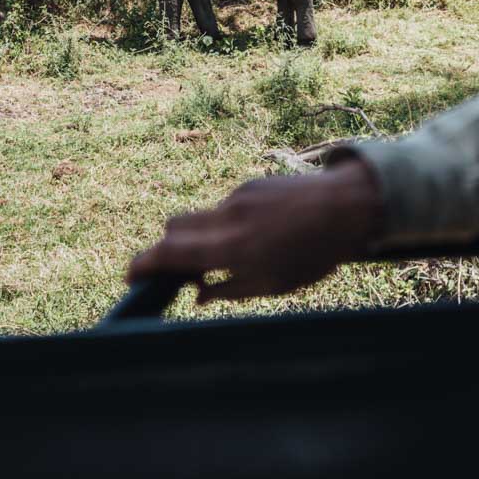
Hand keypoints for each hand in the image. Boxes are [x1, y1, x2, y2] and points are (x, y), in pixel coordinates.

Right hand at [127, 158, 382, 303]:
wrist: (347, 207)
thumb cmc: (314, 254)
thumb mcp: (273, 284)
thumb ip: (229, 289)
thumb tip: (197, 294)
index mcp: (231, 247)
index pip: (170, 252)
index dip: (144, 263)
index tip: (131, 275)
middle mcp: (227, 217)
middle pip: (173, 227)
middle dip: (168, 248)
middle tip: (184, 272)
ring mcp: (237, 196)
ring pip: (201, 217)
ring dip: (203, 237)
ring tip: (234, 257)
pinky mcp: (249, 184)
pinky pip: (225, 207)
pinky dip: (228, 225)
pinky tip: (260, 236)